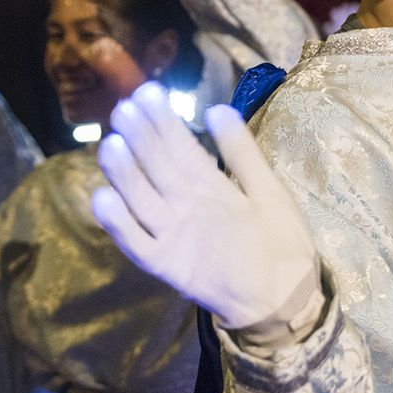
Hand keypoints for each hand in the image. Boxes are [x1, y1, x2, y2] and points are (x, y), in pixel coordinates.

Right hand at [92, 82, 318, 331]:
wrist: (288, 299)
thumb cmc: (282, 243)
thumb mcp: (269, 190)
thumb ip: (243, 153)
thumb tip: (217, 108)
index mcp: (208, 184)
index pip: (180, 146)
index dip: (164, 121)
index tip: (147, 93)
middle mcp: (185, 204)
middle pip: (157, 166)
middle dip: (141, 138)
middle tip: (123, 110)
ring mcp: (174, 234)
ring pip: (143, 199)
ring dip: (126, 175)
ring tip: (112, 146)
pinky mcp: (168, 265)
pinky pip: (139, 244)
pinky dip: (121, 225)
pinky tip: (103, 200)